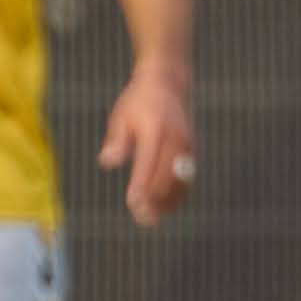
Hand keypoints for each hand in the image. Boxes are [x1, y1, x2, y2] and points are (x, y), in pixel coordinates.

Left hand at [97, 61, 198, 223]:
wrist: (169, 82)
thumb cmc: (140, 101)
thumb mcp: (121, 115)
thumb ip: (116, 140)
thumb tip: (108, 162)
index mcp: (156, 131)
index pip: (149, 165)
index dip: (142, 188)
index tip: (133, 203)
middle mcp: (175, 141)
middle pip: (168, 179)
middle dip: (155, 201)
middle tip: (141, 217)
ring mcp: (187, 147)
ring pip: (181, 183)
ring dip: (168, 203)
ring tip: (152, 218)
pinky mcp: (192, 152)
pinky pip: (188, 180)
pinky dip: (177, 196)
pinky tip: (164, 207)